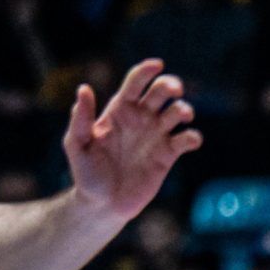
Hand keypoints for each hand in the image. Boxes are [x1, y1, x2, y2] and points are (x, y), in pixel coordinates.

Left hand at [64, 60, 199, 225]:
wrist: (103, 204)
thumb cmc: (86, 173)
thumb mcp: (76, 145)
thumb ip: (80, 118)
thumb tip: (84, 89)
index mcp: (119, 111)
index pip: (135, 83)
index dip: (147, 71)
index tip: (158, 65)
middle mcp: (141, 119)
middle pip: (162, 92)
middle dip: (171, 85)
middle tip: (175, 90)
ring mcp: (156, 136)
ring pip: (179, 112)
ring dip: (185, 109)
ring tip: (181, 116)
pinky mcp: (169, 156)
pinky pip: (187, 140)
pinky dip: (193, 137)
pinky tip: (187, 141)